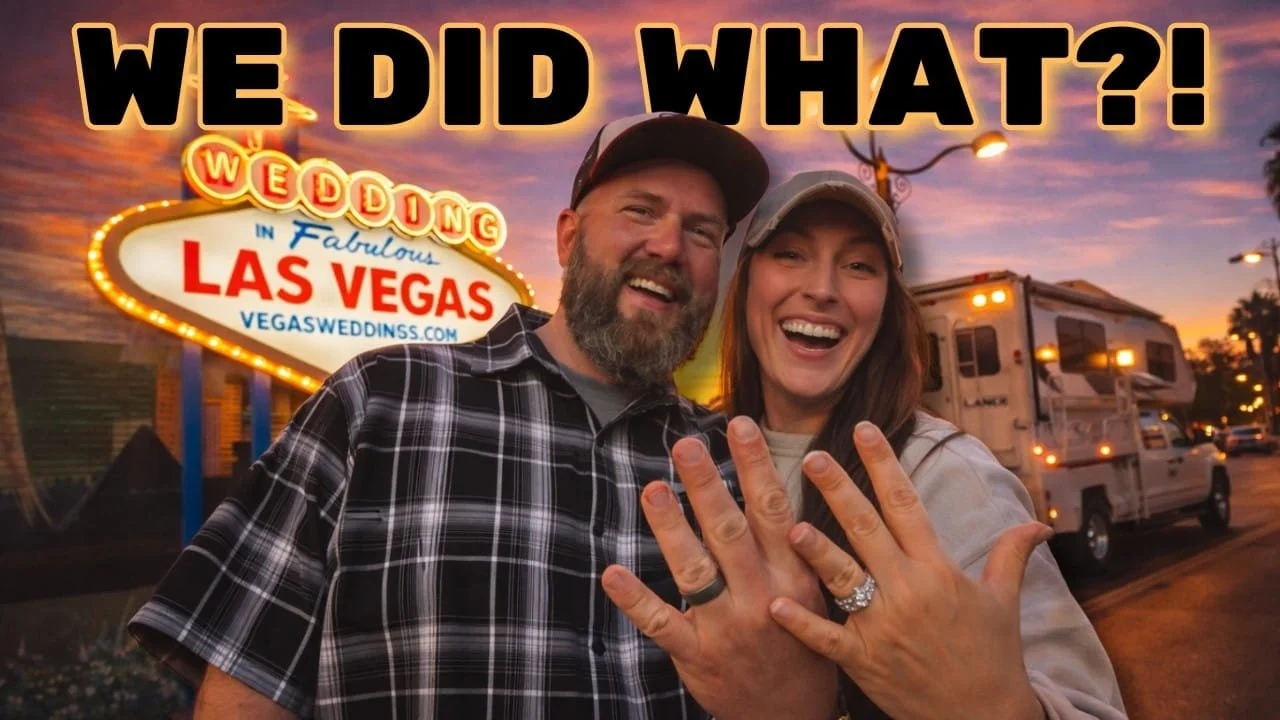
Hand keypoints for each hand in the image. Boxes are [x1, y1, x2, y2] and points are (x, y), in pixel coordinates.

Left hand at [601, 416, 838, 719]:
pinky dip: (636, 598)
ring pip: (695, 571)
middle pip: (730, 532)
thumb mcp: (809, 591)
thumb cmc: (800, 642)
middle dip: (707, 486)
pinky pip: (661, 623)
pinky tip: (612, 572)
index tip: (740, 425)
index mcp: (792, 576)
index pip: (773, 510)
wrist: (793, 717)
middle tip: (686, 445)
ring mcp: (726, 627)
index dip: (755, 465)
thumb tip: (764, 484)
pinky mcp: (696, 655)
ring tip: (652, 489)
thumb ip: (789, 545)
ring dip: (671, 529)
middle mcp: (760, 596)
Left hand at [767, 421, 1049, 719]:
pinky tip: (776, 603)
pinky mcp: (864, 662)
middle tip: (811, 456)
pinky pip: (827, 638)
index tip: (865, 431)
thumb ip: (1011, 555)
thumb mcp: (1004, 602)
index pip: (906, 504)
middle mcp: (909, 592)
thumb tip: (1039, 525)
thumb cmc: (993, 657)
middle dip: (839, 490)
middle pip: (867, 530)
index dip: (884, 464)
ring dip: (816, 552)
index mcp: (939, 570)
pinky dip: (801, 623)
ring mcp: (884, 628)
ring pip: (844, 579)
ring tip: (789, 525)